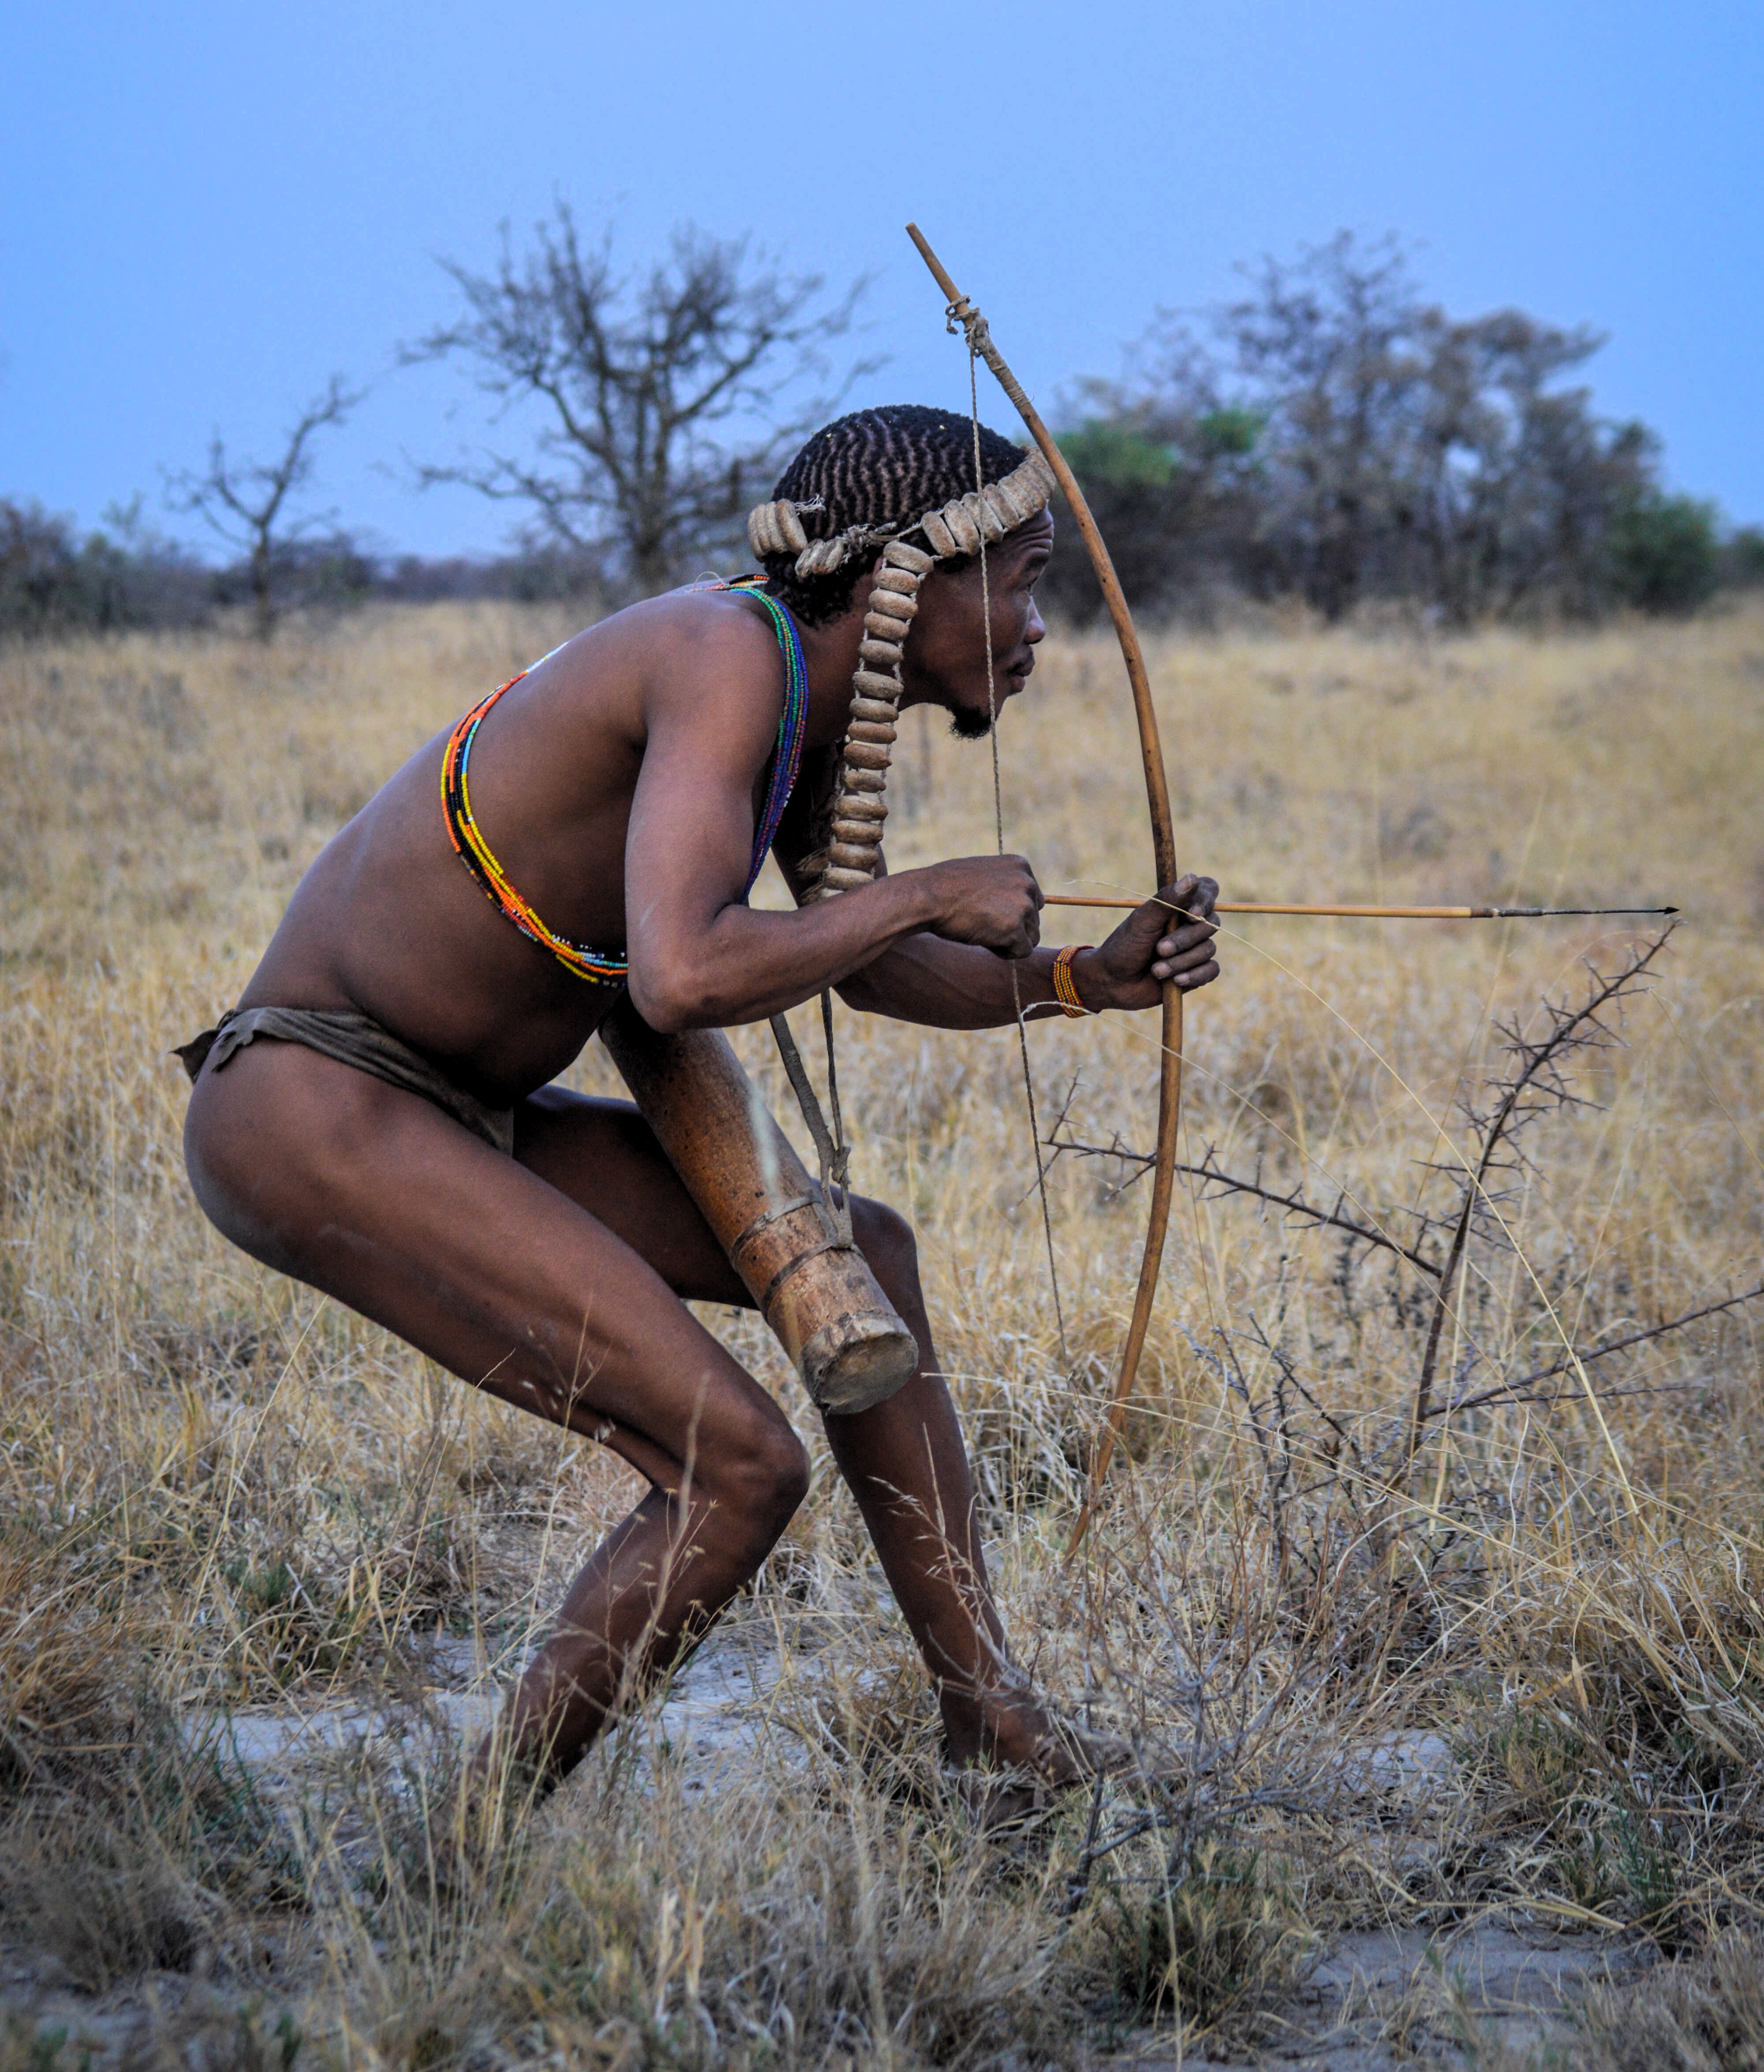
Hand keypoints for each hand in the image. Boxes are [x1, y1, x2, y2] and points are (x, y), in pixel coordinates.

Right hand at [918, 854, 1043, 957]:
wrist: (929, 896)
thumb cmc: (946, 886)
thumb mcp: (981, 874)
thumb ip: (1002, 885)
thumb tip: (1013, 906)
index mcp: (1020, 865)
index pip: (1033, 897)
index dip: (1013, 911)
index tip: (991, 912)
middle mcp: (1027, 883)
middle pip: (1034, 918)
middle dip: (1013, 926)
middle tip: (984, 924)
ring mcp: (1022, 905)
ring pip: (1032, 936)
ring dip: (1010, 940)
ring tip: (983, 932)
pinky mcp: (1014, 928)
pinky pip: (1023, 951)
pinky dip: (1006, 953)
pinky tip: (985, 942)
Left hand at [1075, 873, 1219, 1010]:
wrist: (1114, 983)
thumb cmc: (1125, 946)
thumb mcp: (1142, 921)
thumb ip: (1167, 901)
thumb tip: (1192, 877)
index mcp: (1178, 906)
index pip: (1208, 889)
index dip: (1206, 899)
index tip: (1193, 912)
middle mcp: (1190, 924)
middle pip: (1210, 924)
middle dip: (1185, 939)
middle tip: (1159, 949)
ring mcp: (1195, 948)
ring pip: (1208, 949)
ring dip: (1181, 961)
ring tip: (1157, 970)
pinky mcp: (1197, 971)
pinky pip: (1211, 970)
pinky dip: (1195, 975)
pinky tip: (1177, 981)